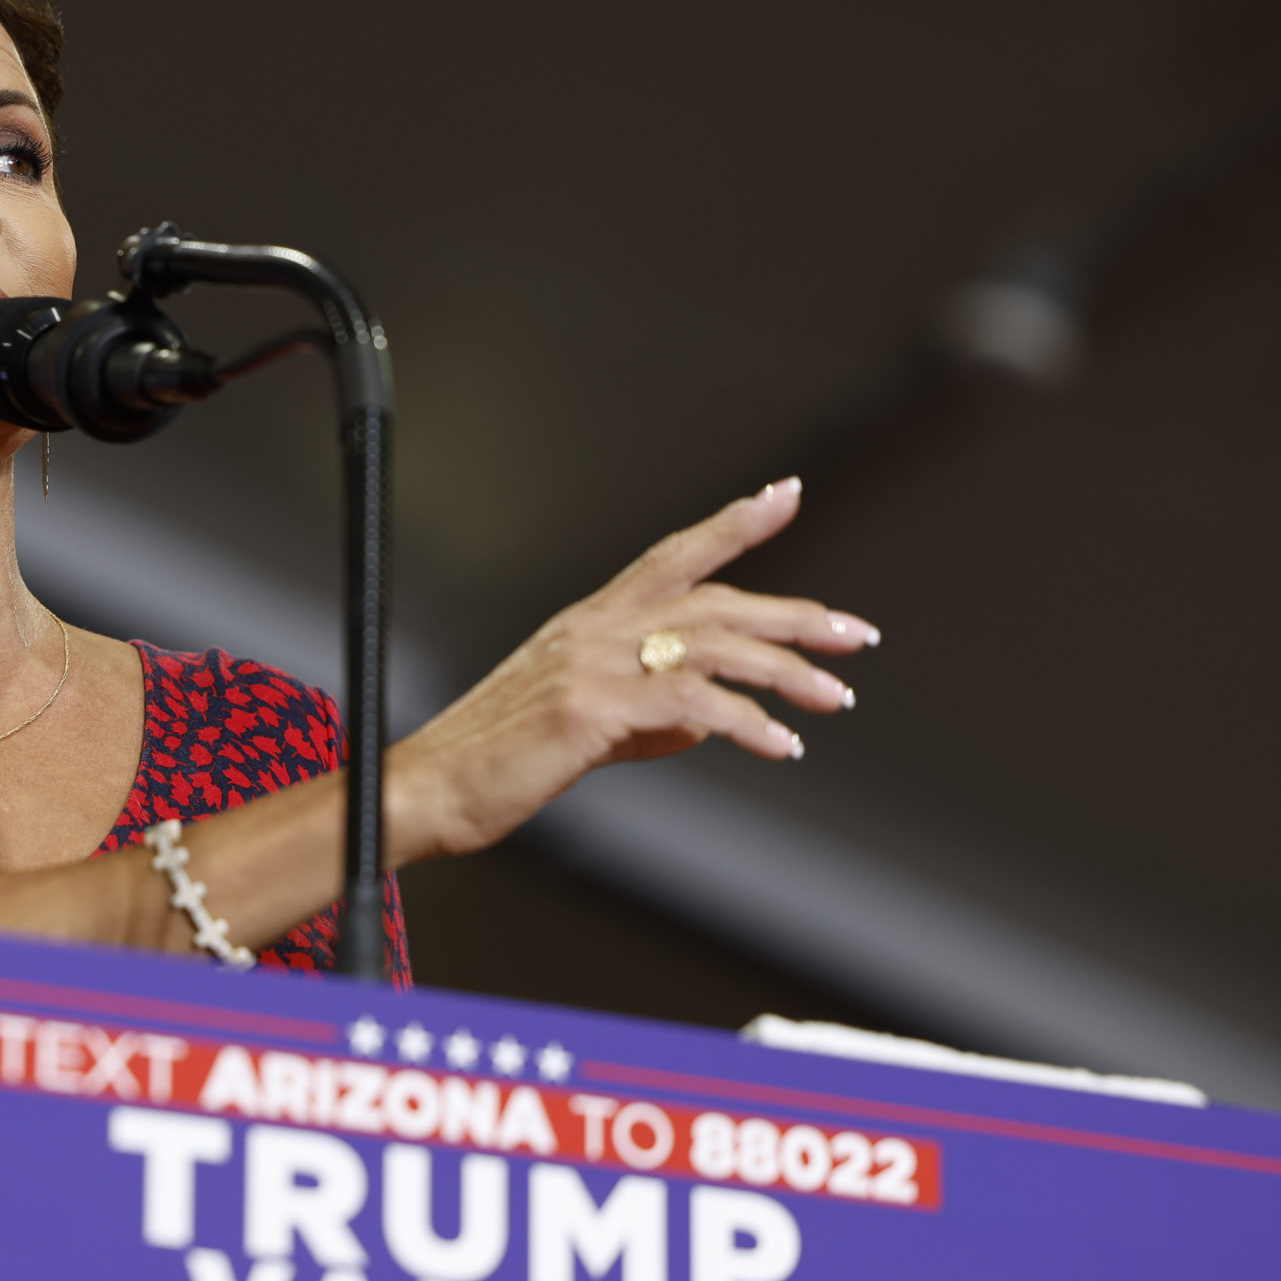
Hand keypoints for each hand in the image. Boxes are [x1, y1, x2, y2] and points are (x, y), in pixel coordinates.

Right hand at [388, 477, 876, 862]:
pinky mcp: (592, 707)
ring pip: (715, 647)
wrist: (425, 787)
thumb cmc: (495, 762)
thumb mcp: (583, 728)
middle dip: (794, 615)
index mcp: (587, 623)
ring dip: (785, 673)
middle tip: (854, 634)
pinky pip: (692, 704)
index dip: (732, 523)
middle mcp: (593, 629)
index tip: (786, 492)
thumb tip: (708, 722)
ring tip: (834, 698)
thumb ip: (649, 718)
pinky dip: (746, 723)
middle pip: (715, 601)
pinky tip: (779, 746)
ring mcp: (592, 664)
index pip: (672, 555)